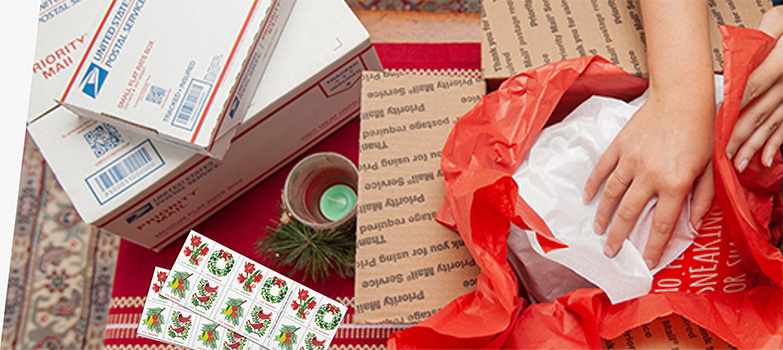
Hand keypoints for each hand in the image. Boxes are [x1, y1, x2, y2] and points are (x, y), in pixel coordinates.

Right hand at [583, 90, 713, 268]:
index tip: (646, 263)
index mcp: (675, 183)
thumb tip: (693, 224)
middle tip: (611, 252)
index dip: (652, 247)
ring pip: (611, 195)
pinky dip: (592, 186)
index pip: (661, 224)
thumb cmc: (700, 132)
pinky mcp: (619, 146)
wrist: (682, 98)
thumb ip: (703, 198)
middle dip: (619, 238)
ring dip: (603, 216)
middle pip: (628, 214)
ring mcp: (631, 160)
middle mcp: (649, 175)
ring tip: (598, 230)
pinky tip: (588, 199)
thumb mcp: (710, 168)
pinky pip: (601, 170)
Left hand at [726, 6, 782, 169]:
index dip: (733, 108)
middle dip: (738, 137)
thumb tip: (737, 60)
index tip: (716, 125)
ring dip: (753, 146)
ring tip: (737, 164)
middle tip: (721, 155)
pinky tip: (764, 159)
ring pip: (770, 124)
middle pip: (758, 112)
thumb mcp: (778, 24)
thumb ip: (759, 41)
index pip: (751, 87)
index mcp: (780, 63)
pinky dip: (775, 145)